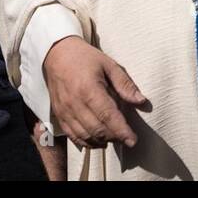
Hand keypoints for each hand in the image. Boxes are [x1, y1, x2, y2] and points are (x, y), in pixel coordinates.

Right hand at [42, 36, 147, 150]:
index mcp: (89, 89)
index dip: (121, 130)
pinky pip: (72, 135)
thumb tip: (141, 101)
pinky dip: (86, 142)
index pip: (108, 116)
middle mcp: (75, 103)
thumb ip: (125, 84)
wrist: (57, 55)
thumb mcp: (109, 65)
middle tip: (127, 139)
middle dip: (114, 137)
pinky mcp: (59, 115)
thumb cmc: (86, 58)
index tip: (133, 140)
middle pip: (97, 129)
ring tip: (115, 139)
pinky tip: (98, 141)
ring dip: (101, 141)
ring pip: (85, 135)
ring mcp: (65, 111)